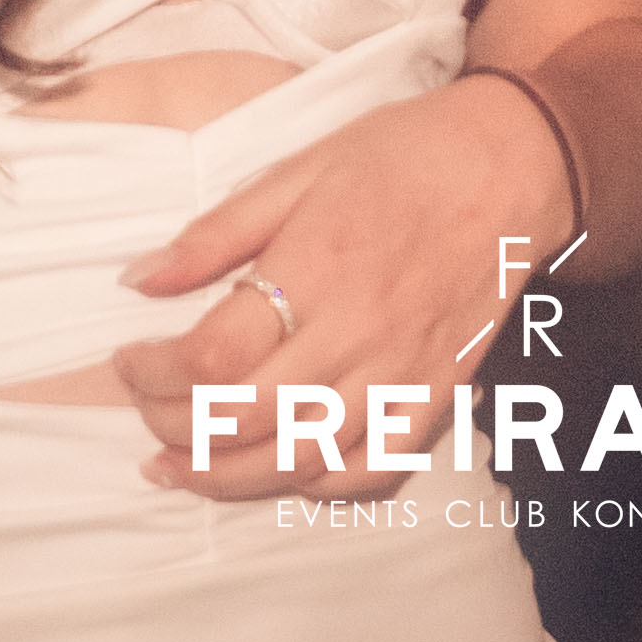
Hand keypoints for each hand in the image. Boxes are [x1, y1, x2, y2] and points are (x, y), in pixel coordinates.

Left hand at [110, 71, 572, 498]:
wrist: (515, 165)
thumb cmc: (402, 156)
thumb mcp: (299, 167)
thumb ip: (217, 233)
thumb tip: (139, 281)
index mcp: (317, 268)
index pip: (211, 357)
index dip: (151, 375)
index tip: (126, 361)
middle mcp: (359, 333)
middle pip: (244, 419)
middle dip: (174, 427)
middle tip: (144, 413)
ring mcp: (402, 373)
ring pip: (300, 460)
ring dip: (225, 477)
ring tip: (178, 467)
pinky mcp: (437, 395)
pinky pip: (371, 469)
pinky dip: (315, 485)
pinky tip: (277, 471)